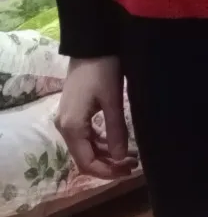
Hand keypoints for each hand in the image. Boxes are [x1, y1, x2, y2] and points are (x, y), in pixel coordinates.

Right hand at [54, 57, 137, 179]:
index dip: (107, 172)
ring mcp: (68, 119)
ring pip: (87, 147)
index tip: (128, 170)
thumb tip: (120, 158)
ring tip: (131, 155)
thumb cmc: (102, 70)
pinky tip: (119, 142)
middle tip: (133, 164)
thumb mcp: (113, 100)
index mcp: (71, 127)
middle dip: (109, 164)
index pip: (86, 162)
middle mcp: (65, 127)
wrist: (91, 44)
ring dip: (107, 154)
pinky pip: (87, 135)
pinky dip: (103, 141)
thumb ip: (116, 130)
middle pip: (85, 157)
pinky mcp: (75, 112)